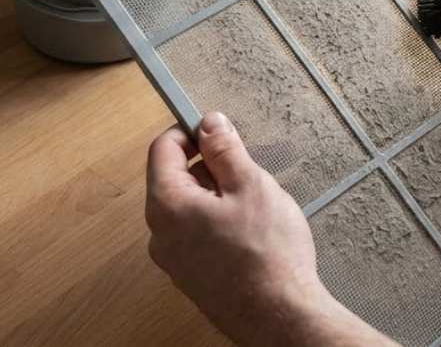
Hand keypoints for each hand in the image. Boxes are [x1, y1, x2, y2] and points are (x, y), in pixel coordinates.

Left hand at [145, 112, 390, 346]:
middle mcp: (160, 234)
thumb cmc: (268, 254)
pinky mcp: (192, 278)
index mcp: (167, 204)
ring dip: (214, 195)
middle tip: (244, 169)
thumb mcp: (250, 184)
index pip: (163, 149)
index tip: (217, 131)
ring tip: (252, 204)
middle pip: (174, 179)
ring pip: (187, 209)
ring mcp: (174, 260)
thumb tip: (210, 123)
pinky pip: (196, 236)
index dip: (190, 132)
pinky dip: (217, 223)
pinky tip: (250, 232)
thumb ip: (225, 149)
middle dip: (207, 166)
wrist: (280, 317)